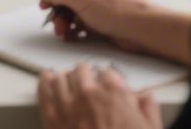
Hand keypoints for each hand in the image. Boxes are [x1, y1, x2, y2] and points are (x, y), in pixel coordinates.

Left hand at [38, 65, 161, 128]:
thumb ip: (148, 110)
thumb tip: (146, 99)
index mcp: (115, 94)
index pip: (109, 72)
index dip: (109, 81)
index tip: (109, 86)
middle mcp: (89, 94)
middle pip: (82, 71)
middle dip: (86, 77)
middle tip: (88, 83)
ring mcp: (67, 105)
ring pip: (60, 77)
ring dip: (64, 78)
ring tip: (66, 81)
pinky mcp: (51, 119)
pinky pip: (43, 91)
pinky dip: (44, 83)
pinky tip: (46, 80)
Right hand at [39, 0, 149, 51]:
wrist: (141, 29)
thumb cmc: (112, 7)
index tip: (47, 2)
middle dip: (58, 6)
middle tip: (54, 21)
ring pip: (73, 2)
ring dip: (64, 18)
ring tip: (62, 31)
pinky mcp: (103, 10)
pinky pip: (82, 14)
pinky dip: (74, 24)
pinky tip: (70, 35)